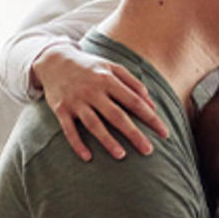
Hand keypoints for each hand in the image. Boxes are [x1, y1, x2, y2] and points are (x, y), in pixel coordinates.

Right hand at [32, 43, 168, 160]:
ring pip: (94, 124)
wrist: (54, 60)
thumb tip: (152, 105)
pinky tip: (88, 157)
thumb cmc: (90, 67)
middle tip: (149, 150)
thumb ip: (133, 83)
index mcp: (108, 79)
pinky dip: (77, 144)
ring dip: (107, 141)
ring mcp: (76, 101)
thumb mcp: (112, 68)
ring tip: (121, 156)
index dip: (151, 118)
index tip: (164, 133)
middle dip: (134, 134)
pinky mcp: (60, 110)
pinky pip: (69, 130)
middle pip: (117, 116)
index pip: (135, 102)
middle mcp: (92, 91)